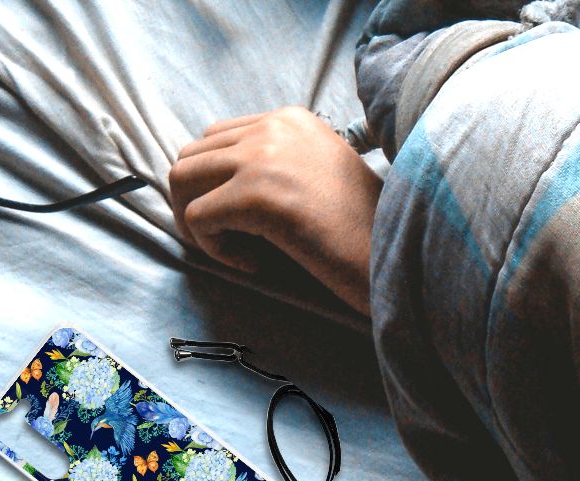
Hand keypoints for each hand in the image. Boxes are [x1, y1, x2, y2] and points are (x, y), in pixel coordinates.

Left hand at [169, 106, 382, 314]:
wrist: (398, 254)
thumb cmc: (364, 229)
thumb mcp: (320, 174)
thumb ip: (276, 165)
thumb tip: (216, 187)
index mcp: (290, 118)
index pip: (215, 138)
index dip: (212, 184)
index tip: (238, 222)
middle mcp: (273, 126)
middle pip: (190, 155)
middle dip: (193, 201)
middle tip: (223, 240)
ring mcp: (263, 157)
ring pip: (181, 180)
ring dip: (196, 222)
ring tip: (232, 250)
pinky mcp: (256, 195)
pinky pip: (197, 218)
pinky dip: (213, 249)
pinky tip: (252, 263)